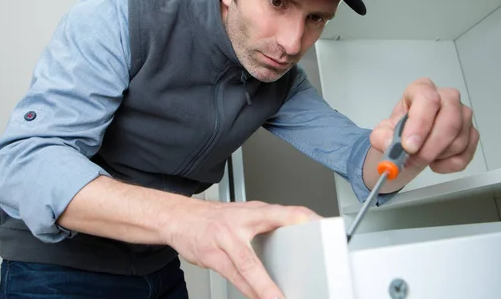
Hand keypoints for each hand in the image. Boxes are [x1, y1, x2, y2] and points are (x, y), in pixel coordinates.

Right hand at [168, 198, 320, 298]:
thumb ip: (267, 224)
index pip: (283, 211)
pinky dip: (249, 290)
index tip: (321, 226)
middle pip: (268, 234)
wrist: (179, 217)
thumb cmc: (215, 218)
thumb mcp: (243, 213)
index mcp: (252, 211)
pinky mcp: (212, 256)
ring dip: (265, 287)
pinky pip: (234, 277)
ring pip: (249, 265)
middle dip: (288, 250)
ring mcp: (225, 240)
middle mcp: (240, 222)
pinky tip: (260, 298)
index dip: (302, 216)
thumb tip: (294, 233)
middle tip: (307, 267)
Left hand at [370, 77, 479, 173]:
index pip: (427, 99)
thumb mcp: (382, 134)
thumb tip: (390, 143)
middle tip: (414, 160)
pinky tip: (435, 161)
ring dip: (437, 156)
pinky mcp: (472, 134)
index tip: (409, 146)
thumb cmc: (399, 133)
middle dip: (431, 146)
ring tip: (421, 157)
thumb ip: (382, 137)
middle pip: (450, 120)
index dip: (419, 124)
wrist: (408, 146)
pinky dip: (448, 165)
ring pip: (459, 140)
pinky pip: (466, 155)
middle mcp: (447, 98)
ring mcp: (462, 115)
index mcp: (422, 89)